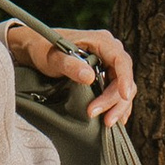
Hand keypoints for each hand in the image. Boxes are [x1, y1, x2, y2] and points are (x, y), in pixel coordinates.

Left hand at [15, 22, 134, 130]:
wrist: (38, 50)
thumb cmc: (45, 49)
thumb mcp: (54, 57)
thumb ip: (70, 65)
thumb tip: (89, 77)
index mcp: (102, 41)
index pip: (121, 60)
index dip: (125, 78)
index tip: (124, 95)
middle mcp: (110, 51)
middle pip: (124, 77)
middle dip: (114, 99)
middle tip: (94, 114)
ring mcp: (109, 65)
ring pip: (123, 88)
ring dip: (116, 106)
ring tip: (105, 123)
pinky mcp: (106, 76)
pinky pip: (117, 93)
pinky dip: (115, 106)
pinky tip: (111, 119)